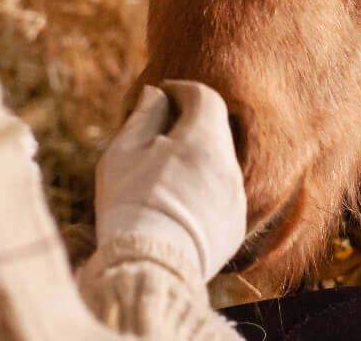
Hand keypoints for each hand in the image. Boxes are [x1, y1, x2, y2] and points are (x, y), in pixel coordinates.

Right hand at [94, 81, 246, 280]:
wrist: (150, 269)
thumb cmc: (129, 206)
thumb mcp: (123, 153)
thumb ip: (143, 116)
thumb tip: (155, 94)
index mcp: (204, 141)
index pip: (205, 97)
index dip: (182, 91)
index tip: (162, 97)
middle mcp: (230, 166)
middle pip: (215, 130)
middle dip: (189, 125)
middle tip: (156, 136)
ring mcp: (237, 199)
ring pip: (219, 164)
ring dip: (196, 160)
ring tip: (160, 178)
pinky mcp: (236, 227)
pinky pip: (222, 196)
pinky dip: (203, 192)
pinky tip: (174, 208)